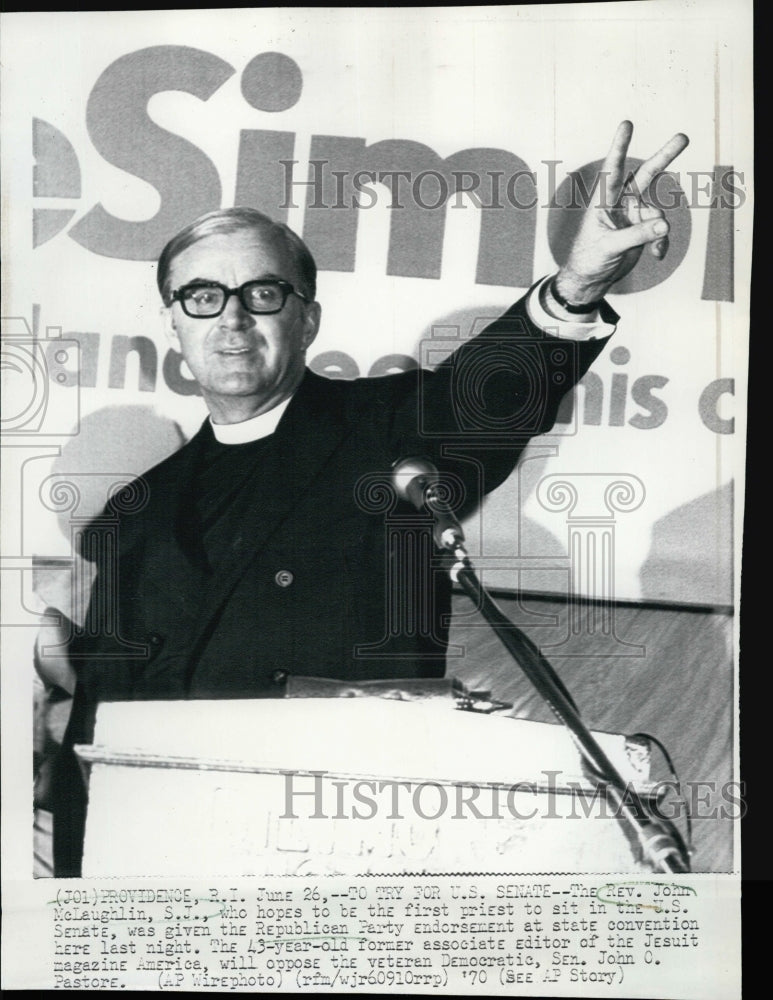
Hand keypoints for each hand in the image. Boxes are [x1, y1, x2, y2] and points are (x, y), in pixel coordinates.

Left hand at [554, 121, 688, 306]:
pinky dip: (661, 243)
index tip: (627, 123)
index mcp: (603, 201)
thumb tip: (665, 225)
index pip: (612, 169)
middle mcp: (621, 203)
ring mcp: (633, 215)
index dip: (620, 146)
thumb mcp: (610, 247)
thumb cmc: (590, 259)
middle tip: (683, 137)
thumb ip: (637, 235)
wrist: (591, 279)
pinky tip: (657, 255)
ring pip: (658, 214)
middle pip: (646, 174)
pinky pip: (660, 232)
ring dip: (658, 232)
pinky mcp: (643, 230)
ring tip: (654, 249)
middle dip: (665, 157)